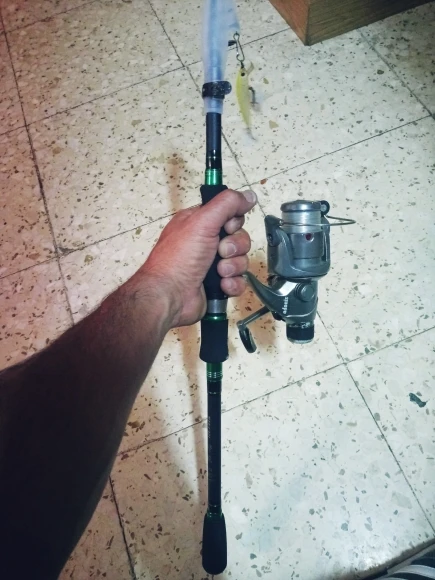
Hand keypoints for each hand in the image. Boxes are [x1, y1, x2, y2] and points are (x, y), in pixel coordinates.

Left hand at [138, 189, 256, 326]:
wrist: (170, 297)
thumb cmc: (178, 259)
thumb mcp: (202, 222)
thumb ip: (227, 204)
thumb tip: (248, 195)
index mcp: (198, 223)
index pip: (229, 214)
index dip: (233, 222)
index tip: (227, 227)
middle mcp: (206, 242)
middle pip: (239, 238)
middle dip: (234, 247)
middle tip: (220, 252)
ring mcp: (212, 265)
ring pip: (241, 260)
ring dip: (233, 267)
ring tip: (218, 273)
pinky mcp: (218, 285)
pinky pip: (238, 281)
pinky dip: (232, 284)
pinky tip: (222, 286)